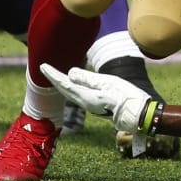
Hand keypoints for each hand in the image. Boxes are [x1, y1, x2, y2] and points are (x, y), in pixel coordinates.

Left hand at [40, 63, 154, 134]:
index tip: (42, 66)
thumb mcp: (107, 83)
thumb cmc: (125, 96)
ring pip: (71, 93)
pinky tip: (73, 85)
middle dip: (55, 80)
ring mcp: (90, 105)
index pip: (65, 84)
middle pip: (65, 89)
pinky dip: (72, 88)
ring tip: (56, 76)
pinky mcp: (97, 105)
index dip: (53, 75)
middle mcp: (85, 102)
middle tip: (45, 69)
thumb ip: (88, 78)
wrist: (138, 114)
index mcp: (86, 96)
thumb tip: (70, 73)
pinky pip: (79, 95)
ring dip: (62, 84)